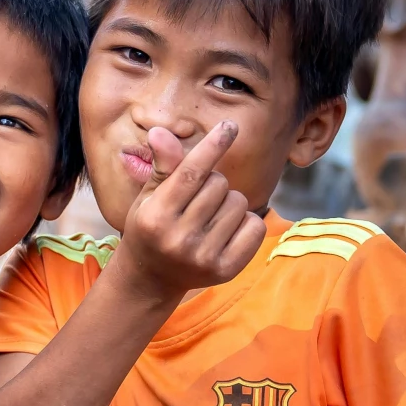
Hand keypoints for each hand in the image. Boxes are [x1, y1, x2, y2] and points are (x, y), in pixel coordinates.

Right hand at [109, 123, 266, 300]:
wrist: (150, 279)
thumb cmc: (151, 227)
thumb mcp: (149, 197)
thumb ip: (163, 166)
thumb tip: (161, 132)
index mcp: (155, 217)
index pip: (191, 173)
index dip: (213, 146)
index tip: (230, 126)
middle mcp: (178, 240)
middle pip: (219, 184)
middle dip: (213, 183)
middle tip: (196, 202)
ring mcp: (204, 258)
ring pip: (239, 202)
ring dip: (228, 203)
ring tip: (208, 218)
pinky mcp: (226, 270)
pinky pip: (255, 226)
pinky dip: (246, 223)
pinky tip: (226, 232)